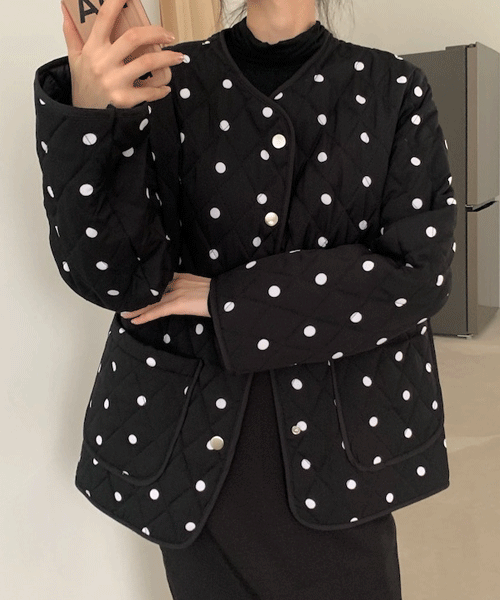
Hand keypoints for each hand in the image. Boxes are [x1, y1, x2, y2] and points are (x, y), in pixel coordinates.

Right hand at [61, 0, 184, 108]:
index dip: (117, 2)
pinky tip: (166, 86)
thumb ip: (72, 33)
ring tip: (178, 57)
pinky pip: (149, 92)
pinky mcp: (124, 100)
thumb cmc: (83, 85)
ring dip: (167, 58)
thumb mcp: (74, 58)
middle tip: (169, 35)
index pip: (105, 18)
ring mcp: (115, 82)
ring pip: (147, 63)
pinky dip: (161, 89)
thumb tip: (65, 8)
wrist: (83, 118)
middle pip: (134, 38)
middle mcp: (104, 63)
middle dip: (156, 32)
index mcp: (93, 49)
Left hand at [120, 273, 210, 323]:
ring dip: (137, 309)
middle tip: (126, 301)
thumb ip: (192, 287)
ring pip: (152, 302)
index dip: (149, 287)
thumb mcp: (203, 286)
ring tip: (124, 313)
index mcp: (183, 277)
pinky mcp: (177, 304)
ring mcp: (176, 293)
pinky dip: (145, 316)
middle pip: (153, 291)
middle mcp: (177, 283)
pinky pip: (157, 311)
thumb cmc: (218, 293)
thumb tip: (189, 295)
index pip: (161, 281)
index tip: (139, 290)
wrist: (225, 296)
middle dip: (139, 297)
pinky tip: (135, 320)